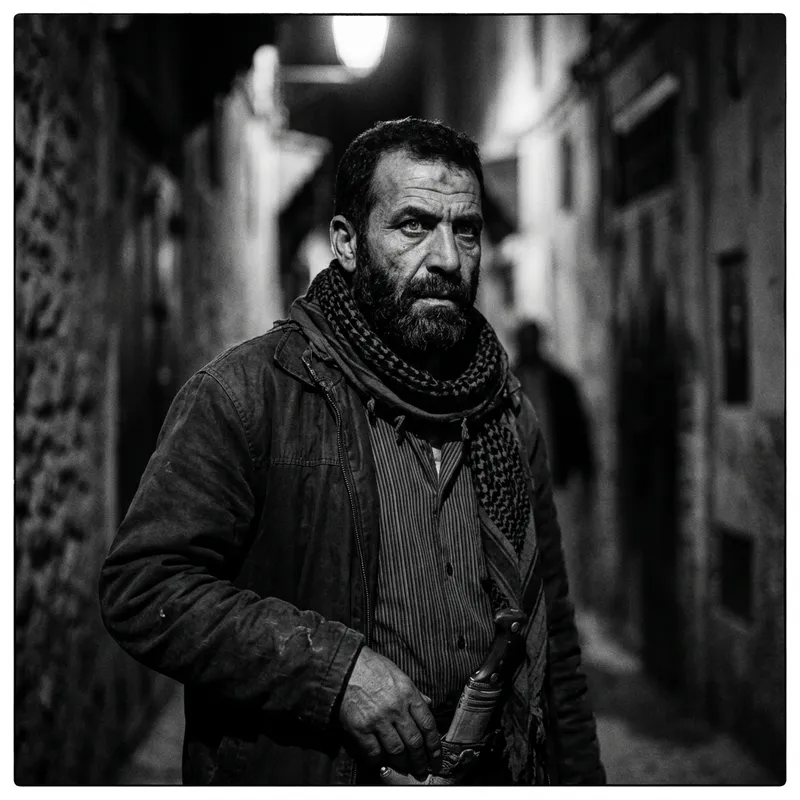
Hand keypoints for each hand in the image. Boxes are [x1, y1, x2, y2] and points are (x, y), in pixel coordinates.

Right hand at [339, 646, 441, 779]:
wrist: (345, 665)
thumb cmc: (372, 667)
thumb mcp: (398, 674)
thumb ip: (414, 692)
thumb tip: (428, 704)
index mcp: (408, 693)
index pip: (428, 724)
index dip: (434, 745)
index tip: (436, 757)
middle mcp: (396, 708)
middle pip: (414, 742)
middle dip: (420, 760)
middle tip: (422, 770)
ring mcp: (378, 719)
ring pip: (397, 750)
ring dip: (403, 764)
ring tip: (405, 769)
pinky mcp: (360, 728)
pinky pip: (374, 752)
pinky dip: (379, 760)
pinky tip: (381, 762)